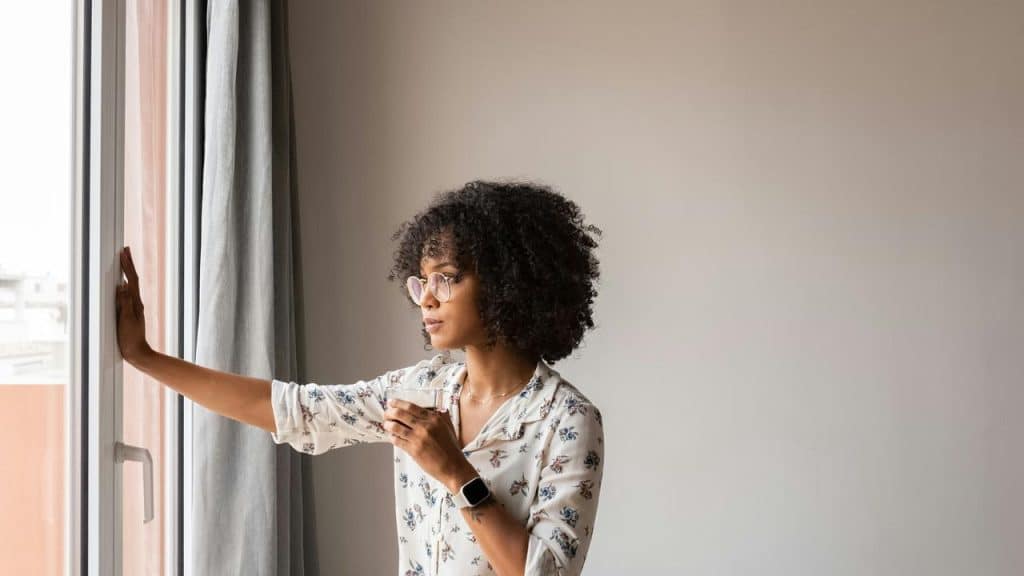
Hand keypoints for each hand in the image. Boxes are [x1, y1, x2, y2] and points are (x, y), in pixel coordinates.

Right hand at [115, 246, 151, 364]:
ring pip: (131, 285)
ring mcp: (134, 308)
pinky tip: (122, 283)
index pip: (132, 280)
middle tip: (125, 250)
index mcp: (135, 303)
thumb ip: (124, 303)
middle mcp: (136, 303)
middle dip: (129, 264)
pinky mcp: (130, 313)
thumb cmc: (130, 339)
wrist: (137, 353)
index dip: (127, 266)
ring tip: (124, 261)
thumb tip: (122, 286)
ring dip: (128, 272)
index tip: (123, 253)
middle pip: (133, 279)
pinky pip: (128, 293)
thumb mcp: (125, 321)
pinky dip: (125, 283)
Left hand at [383, 398, 475, 490]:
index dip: (398, 403)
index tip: (392, 402)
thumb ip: (440, 417)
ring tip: (386, 424)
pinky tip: (392, 437)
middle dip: (390, 412)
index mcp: (434, 418)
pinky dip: (392, 438)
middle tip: (386, 413)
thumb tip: (433, 408)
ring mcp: (418, 438)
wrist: (453, 467)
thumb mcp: (448, 427)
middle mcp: (425, 426)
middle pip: (401, 414)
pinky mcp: (414, 450)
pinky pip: (397, 441)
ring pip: (396, 427)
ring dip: (388, 425)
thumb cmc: (451, 448)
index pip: (411, 407)